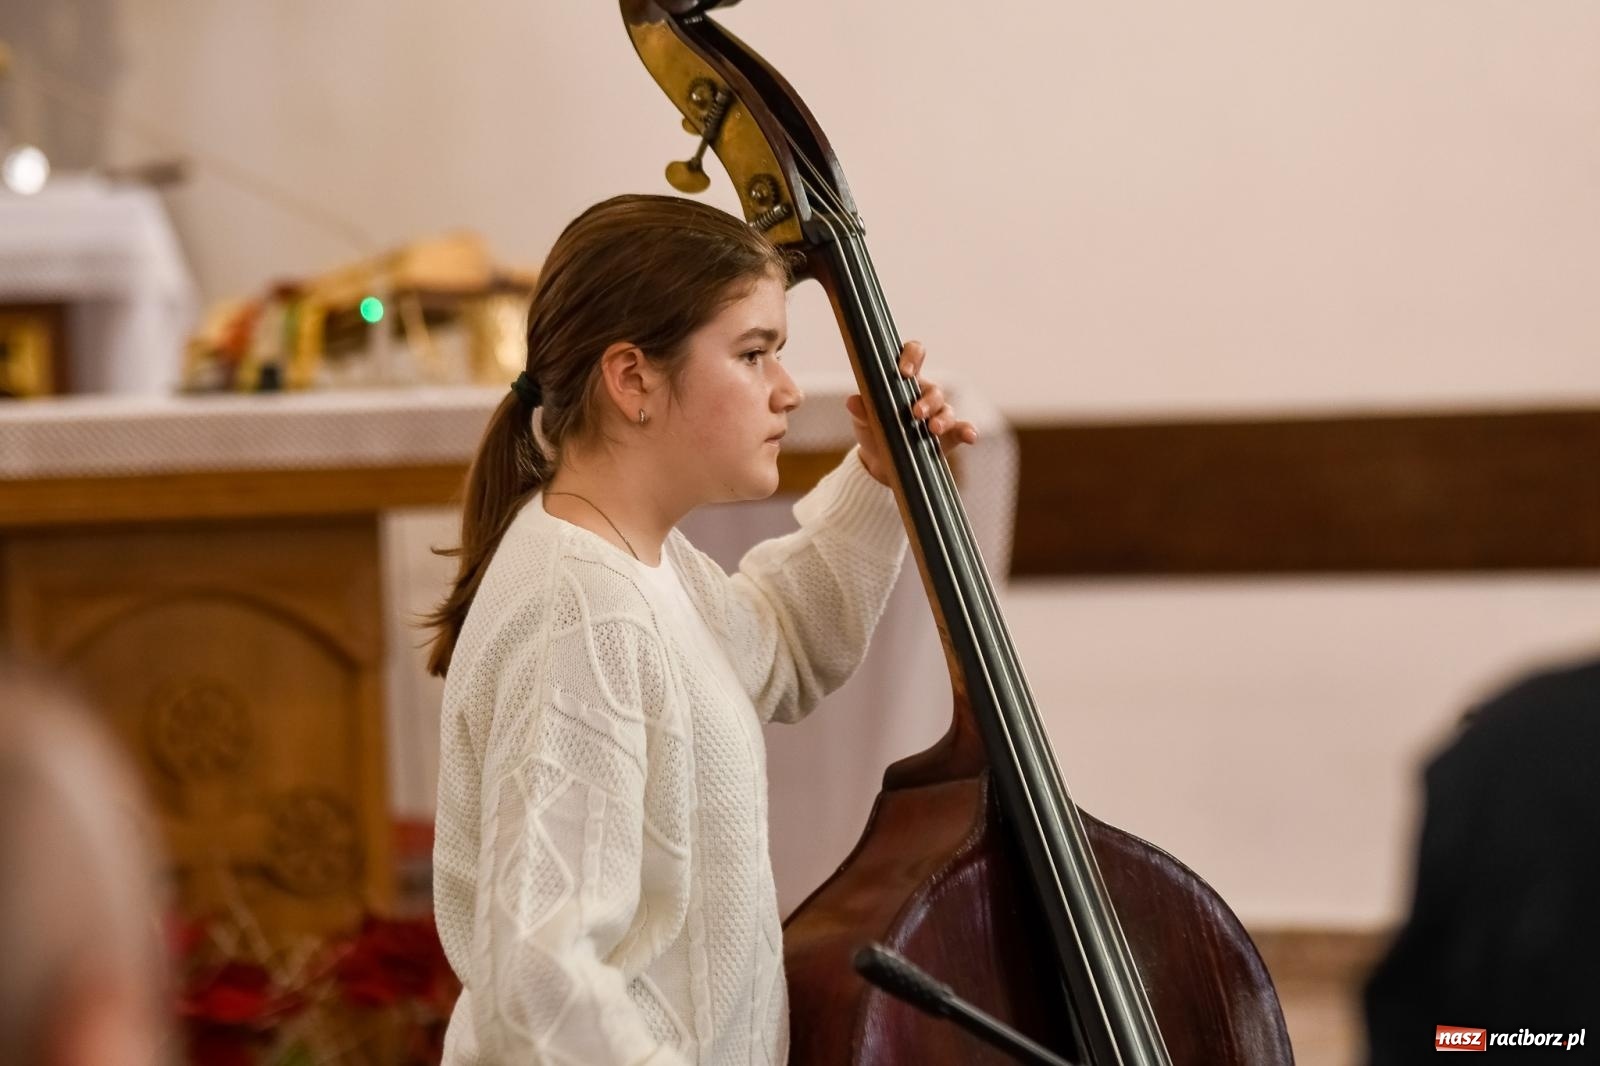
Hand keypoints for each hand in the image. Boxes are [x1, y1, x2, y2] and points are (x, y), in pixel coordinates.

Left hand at [846, 340, 979, 486]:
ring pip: (946, 409)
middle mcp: (925, 394)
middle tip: (915, 413)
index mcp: (904, 381)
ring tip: (932, 429)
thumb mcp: (863, 421)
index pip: (914, 355)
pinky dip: (967, 431)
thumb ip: (861, 410)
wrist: (880, 463)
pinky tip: (970, 435)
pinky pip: (961, 429)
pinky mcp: (948, 436)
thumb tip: (853, 401)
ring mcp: (938, 414)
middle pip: (934, 389)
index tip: (904, 371)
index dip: (911, 356)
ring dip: (941, 418)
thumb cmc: (873, 432)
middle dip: (926, 400)